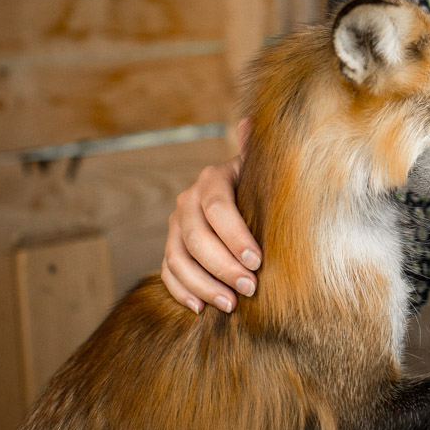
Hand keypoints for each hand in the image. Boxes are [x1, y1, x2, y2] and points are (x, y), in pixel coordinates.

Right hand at [161, 119, 261, 313]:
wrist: (239, 195)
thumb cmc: (258, 185)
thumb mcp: (262, 168)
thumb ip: (257, 150)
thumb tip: (252, 121)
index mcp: (212, 180)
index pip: (218, 208)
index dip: (236, 236)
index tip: (258, 261)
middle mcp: (187, 201)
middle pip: (197, 238)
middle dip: (223, 266)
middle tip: (250, 288)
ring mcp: (175, 227)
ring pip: (179, 258)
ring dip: (204, 285)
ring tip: (232, 305)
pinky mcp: (171, 248)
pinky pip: (168, 272)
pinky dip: (182, 292)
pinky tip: (201, 309)